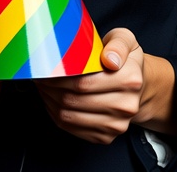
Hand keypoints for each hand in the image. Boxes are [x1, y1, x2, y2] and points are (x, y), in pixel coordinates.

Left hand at [35, 28, 148, 144]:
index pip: (84, 81)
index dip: (60, 75)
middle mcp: (126, 106)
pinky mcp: (106, 137)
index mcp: (130, 79)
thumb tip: (110, 59)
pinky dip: (57, 114)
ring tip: (43, 86)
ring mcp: (116, 125)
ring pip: (70, 116)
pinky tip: (52, 100)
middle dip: (51, 88)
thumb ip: (118, 44)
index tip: (46, 67)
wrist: (137, 88)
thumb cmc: (124, 59)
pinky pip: (73, 128)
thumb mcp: (125, 40)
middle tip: (39, 76)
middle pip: (75, 100)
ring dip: (50, 101)